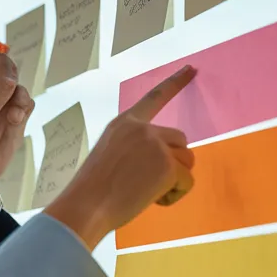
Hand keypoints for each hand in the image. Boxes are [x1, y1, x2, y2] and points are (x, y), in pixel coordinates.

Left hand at [0, 51, 36, 202]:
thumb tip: (11, 80)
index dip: (4, 65)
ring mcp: (4, 102)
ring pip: (21, 88)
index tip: (9, 81)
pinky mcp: (17, 114)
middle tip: (13, 96)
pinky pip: (29, 102)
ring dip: (20, 101)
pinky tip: (16, 123)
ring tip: (12, 119)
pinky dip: (25, 110)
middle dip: (15, 84)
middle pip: (10, 69)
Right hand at [44, 65, 197, 248]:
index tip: (192, 69)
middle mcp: (142, 129)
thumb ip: (135, 150)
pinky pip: (187, 182)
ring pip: (187, 161)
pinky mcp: (167, 165)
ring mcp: (155, 145)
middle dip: (175, 163)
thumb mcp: (110, 157)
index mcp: (123, 124)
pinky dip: (175, 195)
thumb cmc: (91, 192)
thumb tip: (160, 164)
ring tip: (146, 194)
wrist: (85, 207)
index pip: (154, 98)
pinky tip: (153, 201)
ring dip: (175, 181)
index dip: (175, 83)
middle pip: (180, 140)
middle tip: (151, 184)